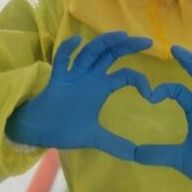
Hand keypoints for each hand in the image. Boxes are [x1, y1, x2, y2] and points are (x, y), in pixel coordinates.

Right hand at [6, 31, 151, 159]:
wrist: (40, 132)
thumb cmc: (66, 128)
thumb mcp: (95, 137)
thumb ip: (115, 144)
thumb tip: (135, 156)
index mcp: (101, 86)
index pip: (124, 74)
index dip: (139, 79)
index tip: (151, 94)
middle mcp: (90, 76)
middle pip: (110, 54)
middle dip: (126, 46)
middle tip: (146, 41)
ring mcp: (73, 75)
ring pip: (90, 53)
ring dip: (104, 43)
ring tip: (120, 35)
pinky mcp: (57, 80)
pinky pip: (61, 62)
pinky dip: (67, 50)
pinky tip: (76, 40)